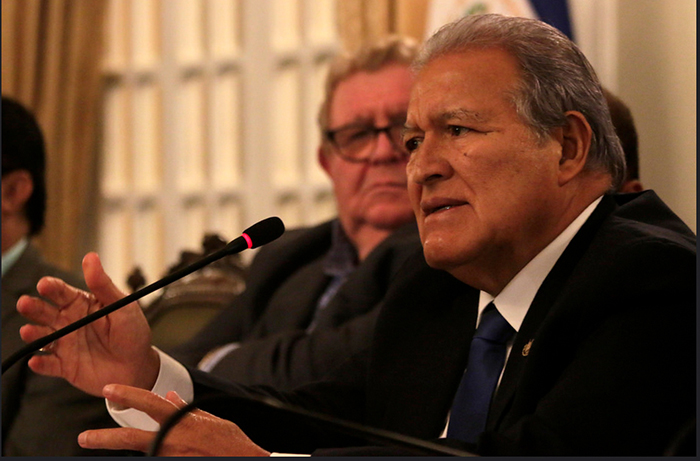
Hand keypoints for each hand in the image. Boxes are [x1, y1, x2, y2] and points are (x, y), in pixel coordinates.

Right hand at [17, 252, 159, 395]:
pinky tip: (37, 361)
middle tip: (25, 303)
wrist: (138, 367)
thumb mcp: (122, 307)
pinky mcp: (65, 366)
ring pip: (42, 337)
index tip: (44, 284)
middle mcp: (69, 323)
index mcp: (82, 305)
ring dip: (33, 334)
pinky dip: (41, 364)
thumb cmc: (132, 333)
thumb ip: (103, 285)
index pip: (62, 292)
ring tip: (28, 331)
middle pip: (45, 312)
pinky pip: (49, 365)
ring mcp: (65, 344)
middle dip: (33, 307)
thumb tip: (91, 257)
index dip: (52, 287)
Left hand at [78, 384, 270, 455]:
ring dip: (135, 449)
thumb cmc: (232, 444)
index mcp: (182, 421)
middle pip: (130, 438)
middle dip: (104, 438)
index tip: (110, 390)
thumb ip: (186, 409)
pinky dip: (152, 454)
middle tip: (84, 437)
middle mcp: (172, 441)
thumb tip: (171, 395)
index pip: (149, 403)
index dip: (128, 394)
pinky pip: (156, 458)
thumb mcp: (211, 419)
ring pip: (143, 452)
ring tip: (113, 445)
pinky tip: (156, 451)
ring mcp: (170, 457)